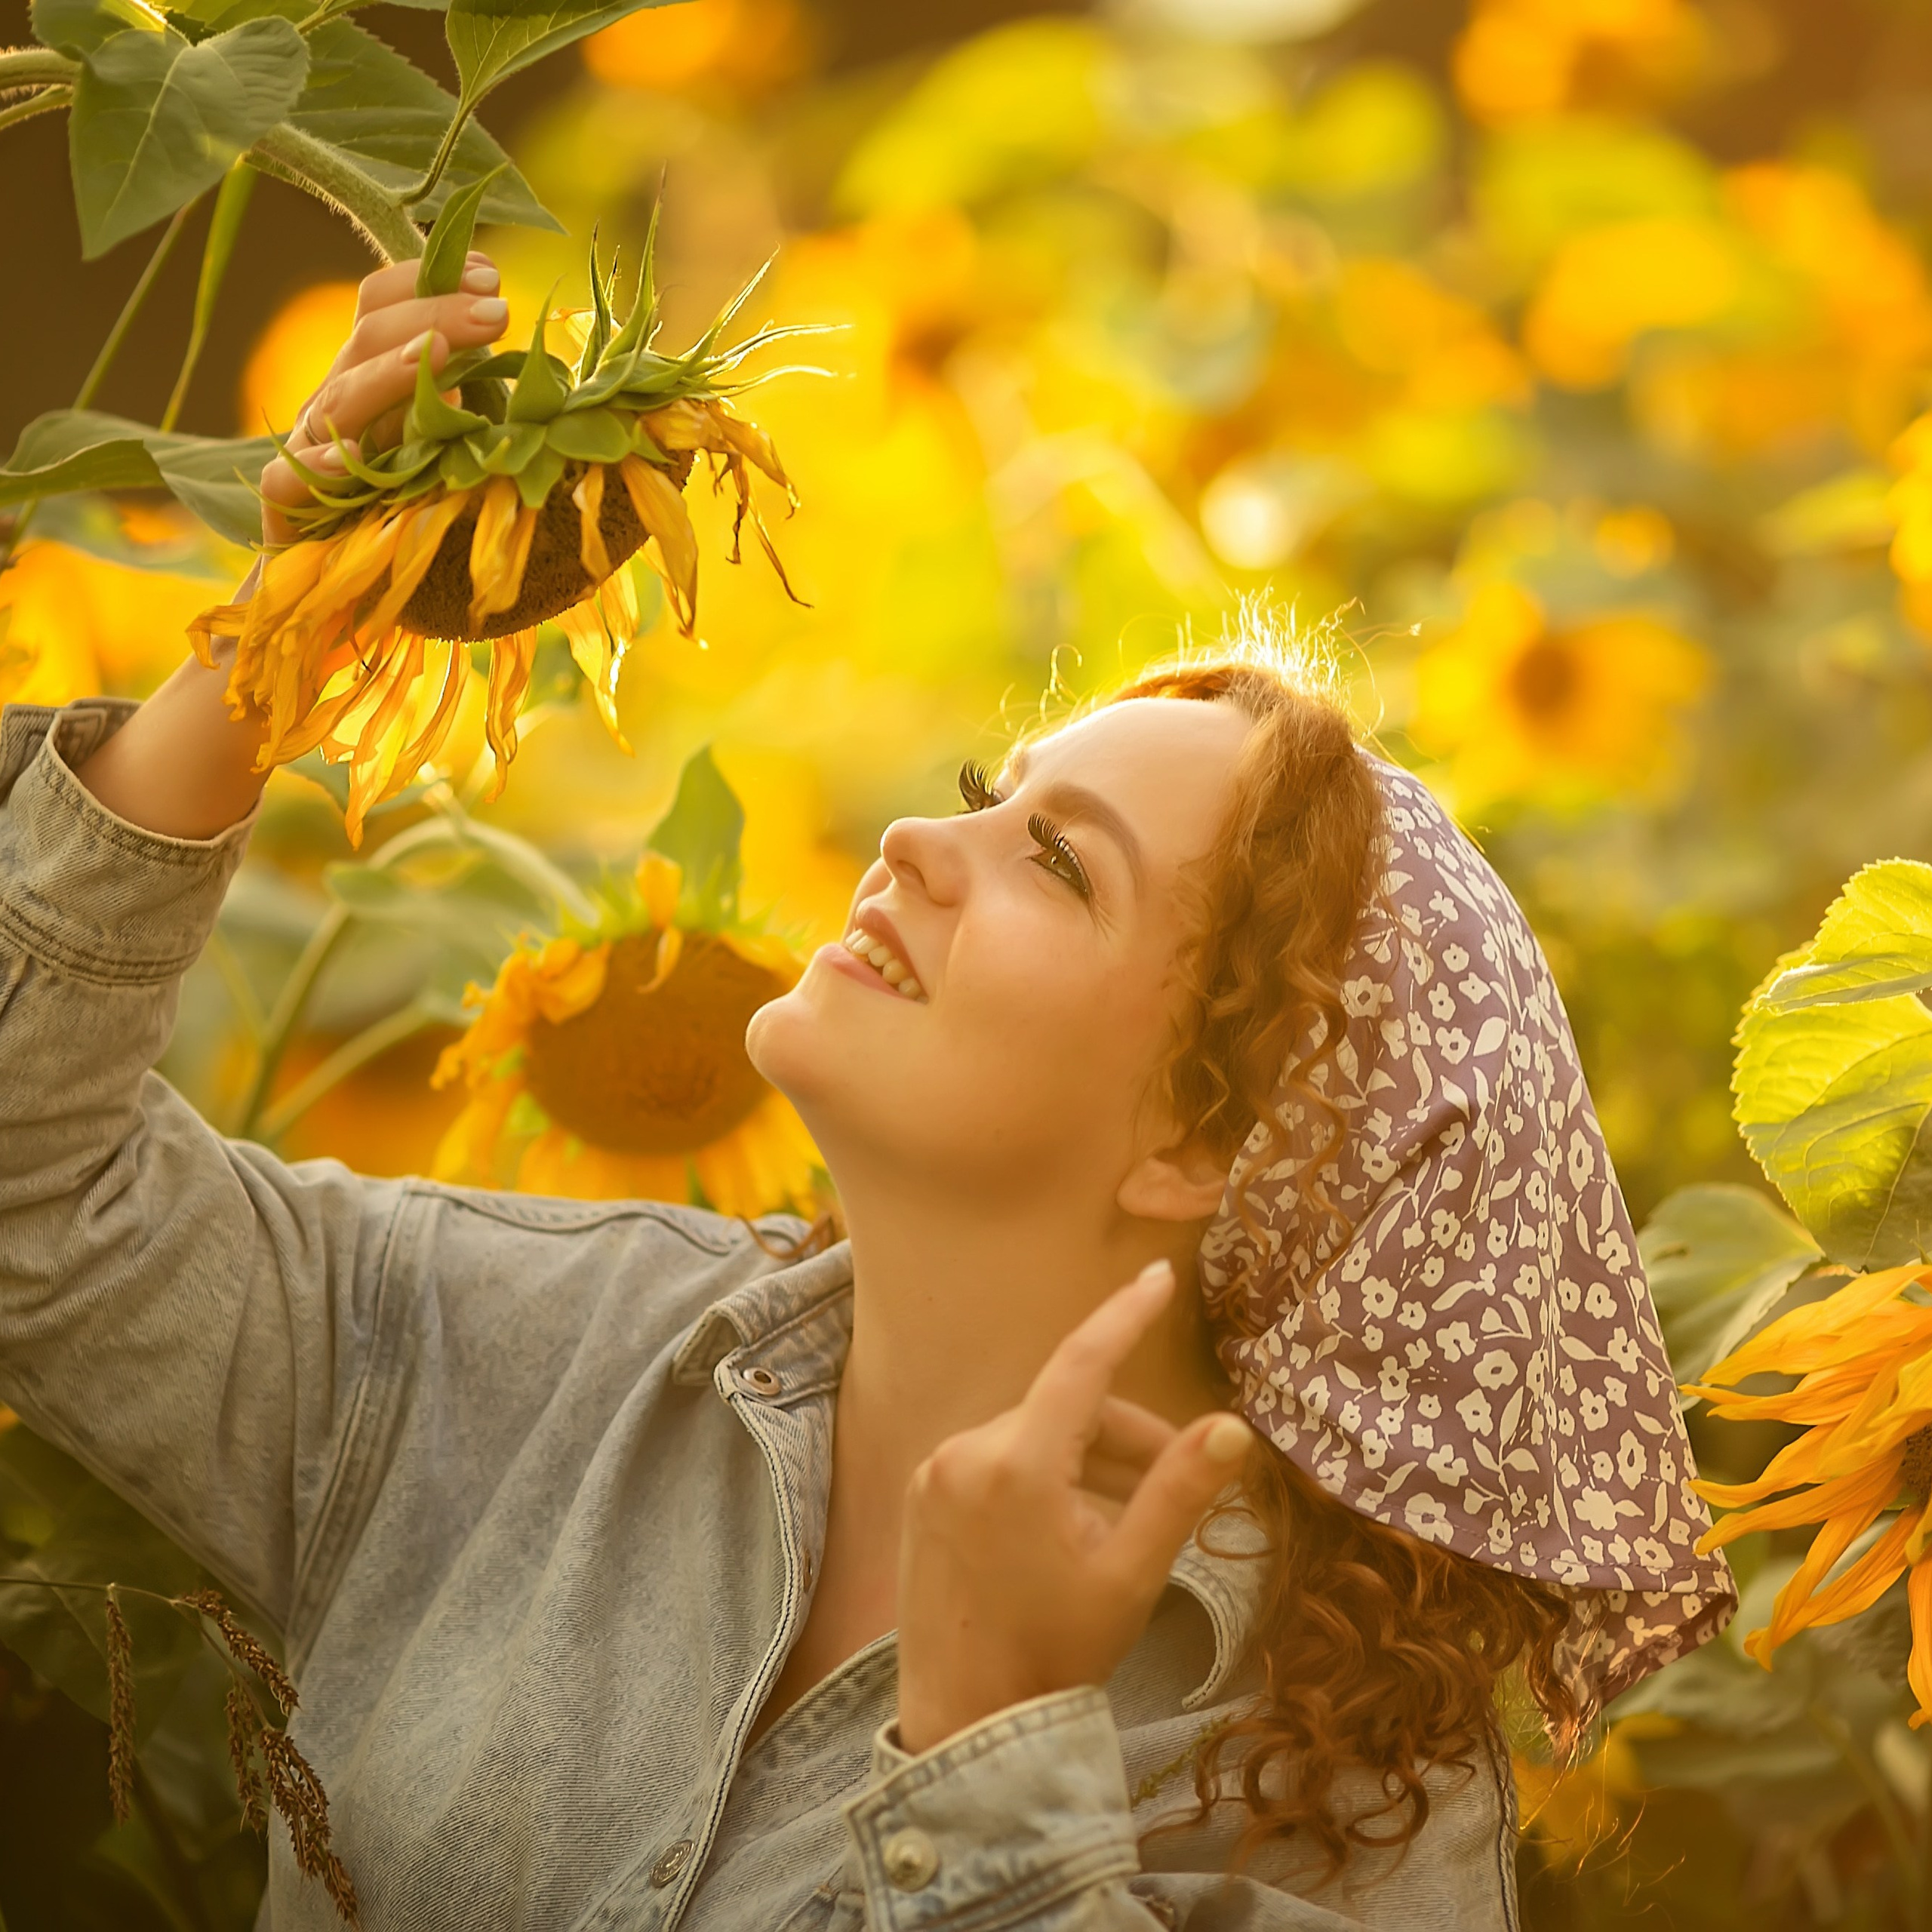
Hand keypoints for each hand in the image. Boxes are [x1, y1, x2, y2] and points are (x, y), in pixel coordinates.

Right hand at [258, 252, 509, 544]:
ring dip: (389, 375)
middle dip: (434, 314)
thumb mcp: (443, 445)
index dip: (429, 281)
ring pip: (340, 400)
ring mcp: (309, 449)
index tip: (489, 276)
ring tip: (438, 355)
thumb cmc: (406, 510)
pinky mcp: (289, 505)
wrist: (340, 587)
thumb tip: (481, 361)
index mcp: (370, 375)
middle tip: (497, 311)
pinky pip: (291, 478)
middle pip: (368, 338)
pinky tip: (351, 458)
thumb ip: (461, 403)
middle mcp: (337, 401)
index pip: (380, 304)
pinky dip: (319, 466)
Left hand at [893, 1260, 1253, 1754]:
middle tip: (1175, 1482)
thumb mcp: (1132, 1573)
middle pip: (1066, 1411)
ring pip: (1032, 1436)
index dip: (1124, 1316)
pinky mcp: (920, 1496)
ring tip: (1122, 1524)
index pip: (1082, 1363)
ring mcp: (934, 1473)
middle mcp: (965, 1452)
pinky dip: (1041, 1476)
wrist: (967, 1723)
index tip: (1157, 1276)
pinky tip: (1069, 1532)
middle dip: (1126, 1438)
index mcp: (1017, 1464)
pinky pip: (994, 1461)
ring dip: (1085, 1460)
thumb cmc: (1055, 1653)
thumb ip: (1180, 1491)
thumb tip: (1235, 1426)